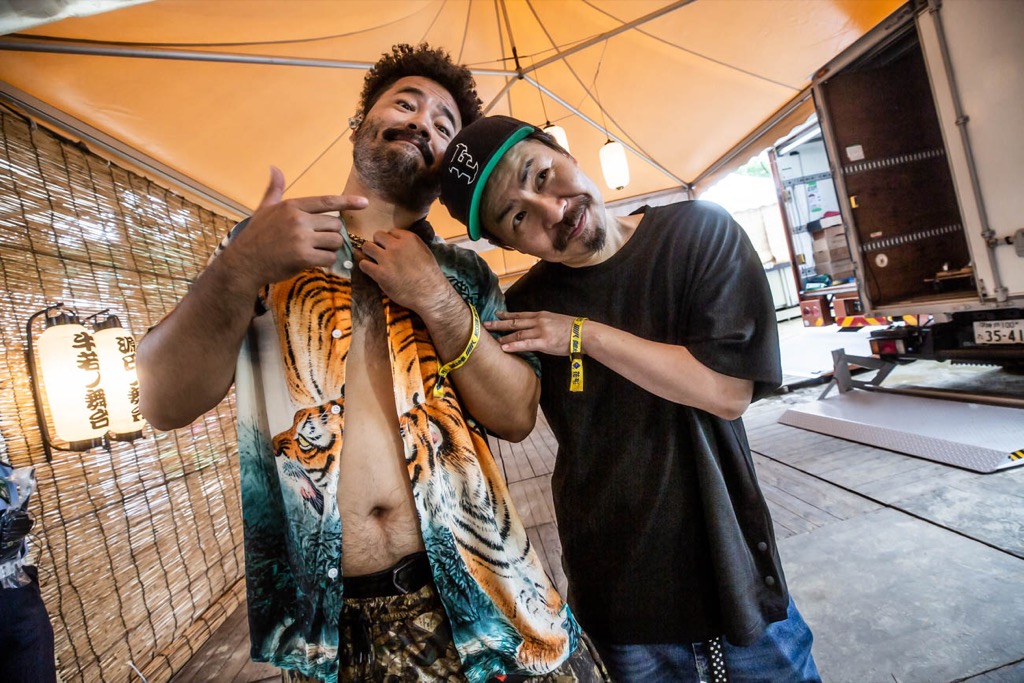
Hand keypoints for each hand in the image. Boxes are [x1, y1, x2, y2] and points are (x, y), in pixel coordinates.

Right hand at [224, 167, 367, 287]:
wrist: (243, 263)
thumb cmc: (255, 236)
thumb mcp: (264, 209)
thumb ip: (274, 189)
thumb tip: (274, 168)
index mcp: (292, 206)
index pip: (326, 202)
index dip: (348, 202)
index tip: (364, 203)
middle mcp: (298, 219)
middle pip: (335, 224)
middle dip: (331, 234)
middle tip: (318, 242)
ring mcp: (301, 238)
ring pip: (335, 241)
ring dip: (329, 249)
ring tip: (314, 252)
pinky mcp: (303, 257)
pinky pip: (329, 258)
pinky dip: (326, 262)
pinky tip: (314, 262)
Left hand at [358, 229, 452, 313]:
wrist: (430, 294)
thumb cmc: (430, 275)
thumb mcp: (424, 252)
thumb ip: (410, 245)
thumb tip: (397, 243)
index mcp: (409, 239)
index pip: (391, 231)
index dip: (390, 240)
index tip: (391, 247)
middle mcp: (396, 246)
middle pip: (377, 235)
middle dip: (378, 243)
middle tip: (380, 252)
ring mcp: (387, 259)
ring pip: (367, 247)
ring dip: (368, 252)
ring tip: (372, 259)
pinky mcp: (380, 274)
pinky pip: (364, 264)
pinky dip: (365, 266)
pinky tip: (371, 270)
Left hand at [484, 310, 579, 355]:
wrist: (584, 333)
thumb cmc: (573, 329)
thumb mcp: (556, 321)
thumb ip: (545, 323)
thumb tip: (536, 327)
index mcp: (541, 315)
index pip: (520, 315)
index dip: (507, 315)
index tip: (497, 314)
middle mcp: (538, 321)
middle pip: (514, 322)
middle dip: (499, 324)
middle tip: (485, 324)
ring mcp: (540, 331)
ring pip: (517, 333)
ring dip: (503, 336)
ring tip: (492, 339)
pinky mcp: (544, 342)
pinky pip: (525, 344)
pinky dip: (513, 345)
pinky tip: (504, 347)